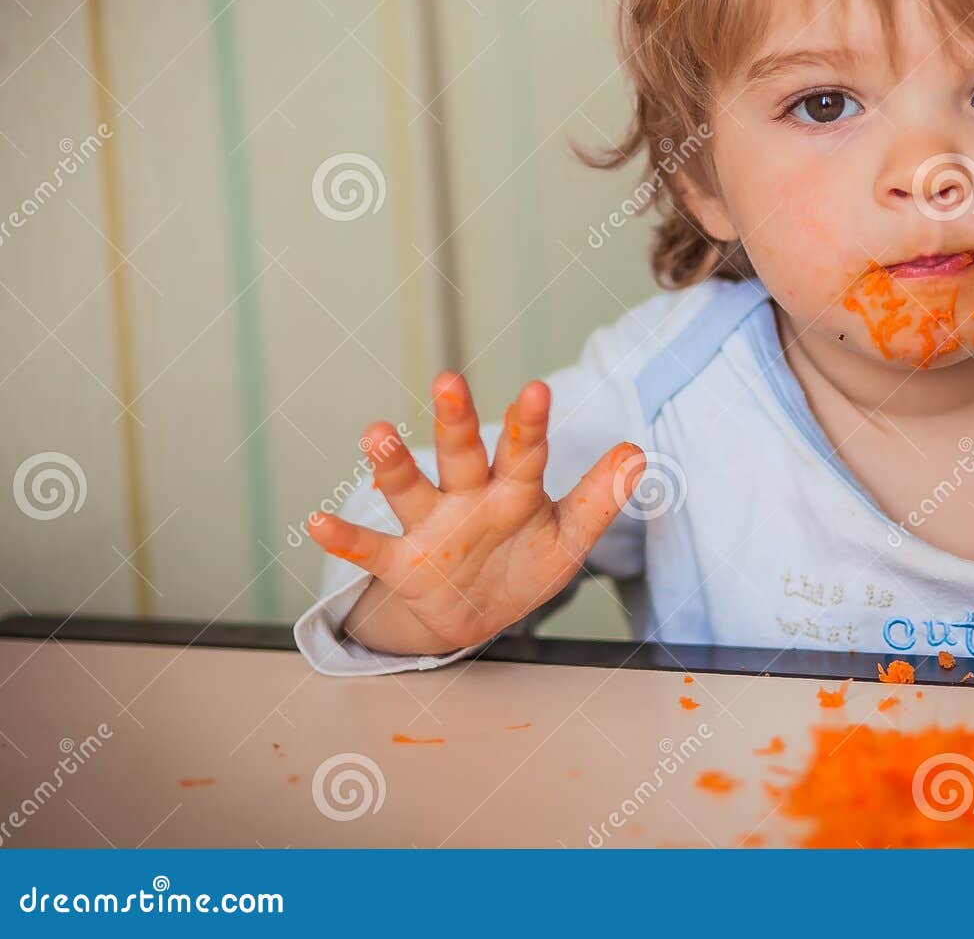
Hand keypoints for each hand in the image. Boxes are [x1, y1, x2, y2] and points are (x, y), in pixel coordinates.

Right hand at [307, 372, 643, 651]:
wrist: (480, 612)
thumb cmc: (525, 562)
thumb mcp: (569, 538)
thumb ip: (599, 499)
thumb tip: (638, 454)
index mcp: (513, 487)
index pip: (524, 451)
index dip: (531, 423)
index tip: (537, 389)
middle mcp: (467, 496)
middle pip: (460, 453)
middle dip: (455, 420)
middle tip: (448, 381)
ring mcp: (431, 527)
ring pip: (409, 489)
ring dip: (392, 464)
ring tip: (376, 433)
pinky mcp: (403, 564)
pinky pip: (370, 550)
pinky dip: (345, 539)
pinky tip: (316, 523)